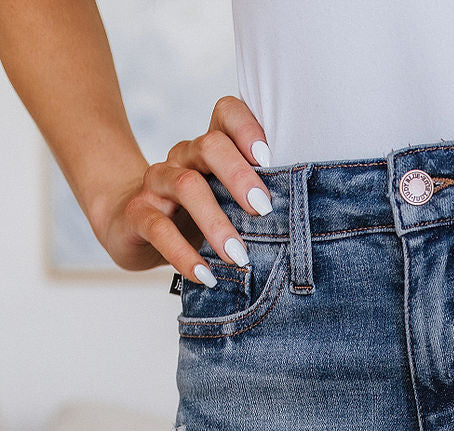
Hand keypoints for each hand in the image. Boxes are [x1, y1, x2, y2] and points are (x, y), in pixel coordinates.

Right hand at [92, 96, 274, 283]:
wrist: (132, 226)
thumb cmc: (194, 216)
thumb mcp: (227, 204)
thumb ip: (254, 201)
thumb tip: (302, 221)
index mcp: (209, 148)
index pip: (226, 114)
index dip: (247, 128)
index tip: (270, 159)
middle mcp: (183, 158)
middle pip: (210, 146)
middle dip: (240, 177)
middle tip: (264, 210)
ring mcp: (158, 183)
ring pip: (186, 186)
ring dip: (217, 223)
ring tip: (239, 256)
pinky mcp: (138, 214)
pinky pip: (159, 229)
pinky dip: (184, 255)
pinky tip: (206, 275)